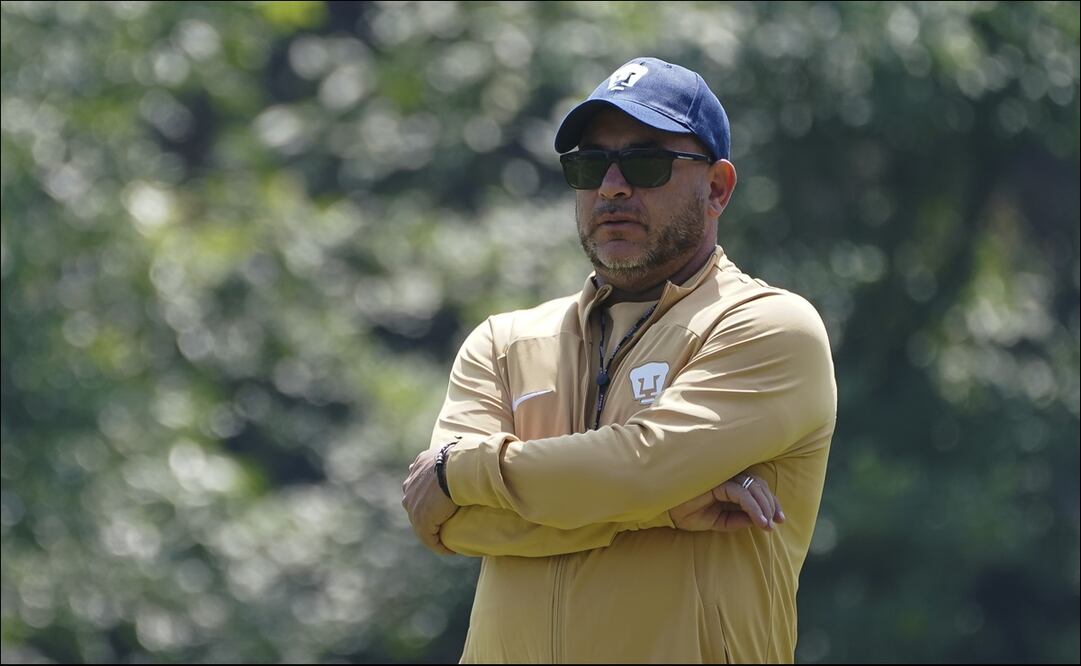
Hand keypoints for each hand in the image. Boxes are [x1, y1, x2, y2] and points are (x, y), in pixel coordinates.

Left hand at [402, 448, 459, 554]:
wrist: (458, 469)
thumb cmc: (463, 458)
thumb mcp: (454, 451)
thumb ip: (453, 456)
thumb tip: (468, 451)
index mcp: (417, 468)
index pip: (418, 487)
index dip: (429, 498)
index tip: (442, 505)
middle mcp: (410, 486)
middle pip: (416, 505)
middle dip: (428, 515)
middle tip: (446, 523)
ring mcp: (413, 504)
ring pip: (421, 524)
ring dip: (433, 533)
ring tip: (447, 540)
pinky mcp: (422, 520)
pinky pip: (429, 538)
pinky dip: (439, 546)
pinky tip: (450, 550)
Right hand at [669, 472, 784, 531]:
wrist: (666, 511)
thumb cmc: (688, 513)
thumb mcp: (718, 522)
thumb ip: (737, 520)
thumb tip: (758, 520)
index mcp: (729, 482)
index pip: (756, 487)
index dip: (770, 502)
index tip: (779, 520)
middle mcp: (727, 475)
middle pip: (759, 485)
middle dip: (771, 505)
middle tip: (776, 523)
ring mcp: (722, 475)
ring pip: (753, 487)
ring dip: (764, 507)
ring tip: (767, 525)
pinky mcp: (717, 481)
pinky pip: (741, 493)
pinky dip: (753, 507)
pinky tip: (759, 521)